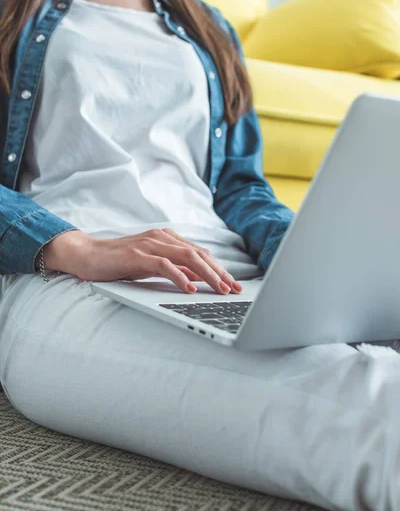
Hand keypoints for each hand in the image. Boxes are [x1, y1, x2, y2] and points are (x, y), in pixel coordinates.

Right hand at [43, 228, 242, 294]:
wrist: (87, 255)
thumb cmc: (119, 262)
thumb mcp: (152, 266)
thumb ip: (174, 269)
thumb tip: (199, 279)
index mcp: (167, 239)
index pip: (200, 253)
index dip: (219, 268)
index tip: (234, 284)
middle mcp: (162, 238)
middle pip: (199, 254)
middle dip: (220, 272)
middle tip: (234, 289)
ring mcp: (150, 244)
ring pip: (187, 257)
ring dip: (207, 274)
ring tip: (220, 289)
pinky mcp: (137, 254)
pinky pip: (164, 265)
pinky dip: (180, 276)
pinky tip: (190, 288)